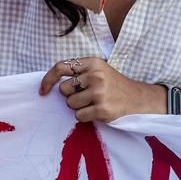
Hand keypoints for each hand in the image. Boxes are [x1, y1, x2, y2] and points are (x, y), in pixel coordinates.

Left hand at [39, 57, 163, 122]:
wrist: (137, 99)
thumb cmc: (113, 84)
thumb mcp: (98, 70)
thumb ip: (79, 72)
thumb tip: (52, 83)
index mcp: (92, 63)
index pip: (61, 67)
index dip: (48, 79)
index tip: (43, 90)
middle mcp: (95, 75)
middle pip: (64, 89)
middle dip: (71, 95)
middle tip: (86, 95)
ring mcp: (99, 93)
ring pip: (70, 104)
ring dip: (78, 107)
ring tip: (93, 103)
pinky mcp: (102, 109)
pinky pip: (79, 116)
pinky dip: (85, 116)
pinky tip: (97, 111)